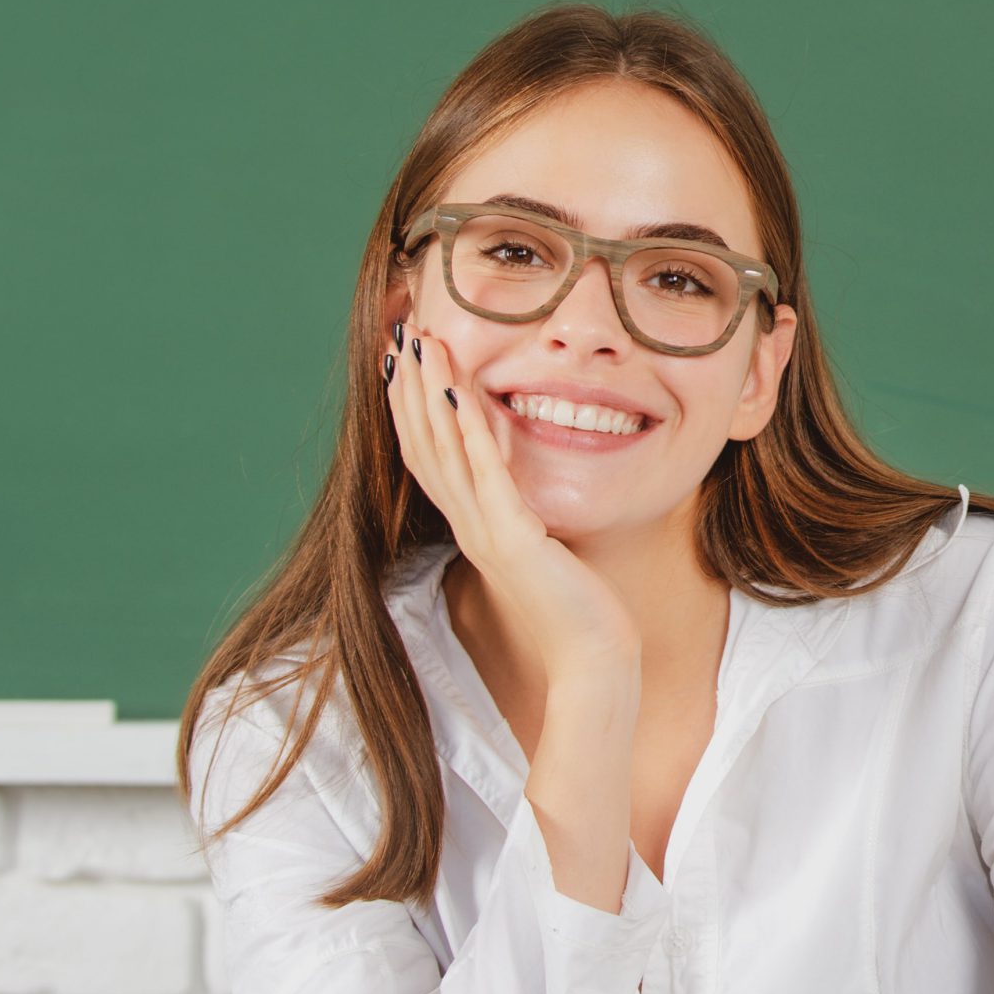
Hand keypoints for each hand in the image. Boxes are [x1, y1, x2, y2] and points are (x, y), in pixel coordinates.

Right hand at [386, 319, 640, 682]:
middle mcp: (469, 527)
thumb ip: (524, 514)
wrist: (592, 659)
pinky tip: (462, 392)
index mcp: (473, 526)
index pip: (427, 456)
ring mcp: (486, 533)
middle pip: (423, 444)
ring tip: (422, 344)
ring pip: (444, 451)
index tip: (402, 361)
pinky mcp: (514, 540)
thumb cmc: (577, 608)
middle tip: (401, 333)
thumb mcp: (543, 546)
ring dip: (430, 392)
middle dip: (410, 385)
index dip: (410, 406)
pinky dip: (471, 431)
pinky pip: (486, 476)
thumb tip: (522, 487)